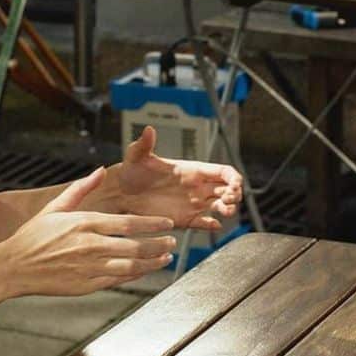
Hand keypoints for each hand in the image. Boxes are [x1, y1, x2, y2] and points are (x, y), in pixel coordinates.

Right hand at [0, 168, 175, 296]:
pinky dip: (135, 275)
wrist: (13, 267)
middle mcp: (89, 245)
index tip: (168, 225)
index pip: (128, 223)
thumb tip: (100, 171)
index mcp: (84, 223)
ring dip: (152, 262)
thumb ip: (81, 189)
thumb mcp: (54, 208)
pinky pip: (117, 280)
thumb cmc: (33, 236)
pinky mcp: (85, 285)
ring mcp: (88, 267)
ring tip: (166, 258)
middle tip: (173, 241)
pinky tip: (145, 270)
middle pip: (134, 246)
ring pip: (130, 266)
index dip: (152, 225)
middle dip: (158, 244)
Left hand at [114, 126, 243, 231]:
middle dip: (235, 194)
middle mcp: (197, 187)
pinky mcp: (185, 220)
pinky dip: (213, 225)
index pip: (223, 172)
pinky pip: (204, 224)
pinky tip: (213, 225)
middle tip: (227, 199)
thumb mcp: (136, 156)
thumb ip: (144, 144)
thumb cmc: (130, 171)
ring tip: (223, 212)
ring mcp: (192, 204)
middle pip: (228, 190)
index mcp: (193, 170)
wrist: (121, 194)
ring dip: (228, 210)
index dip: (234, 178)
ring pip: (221, 207)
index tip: (235, 185)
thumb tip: (148, 129)